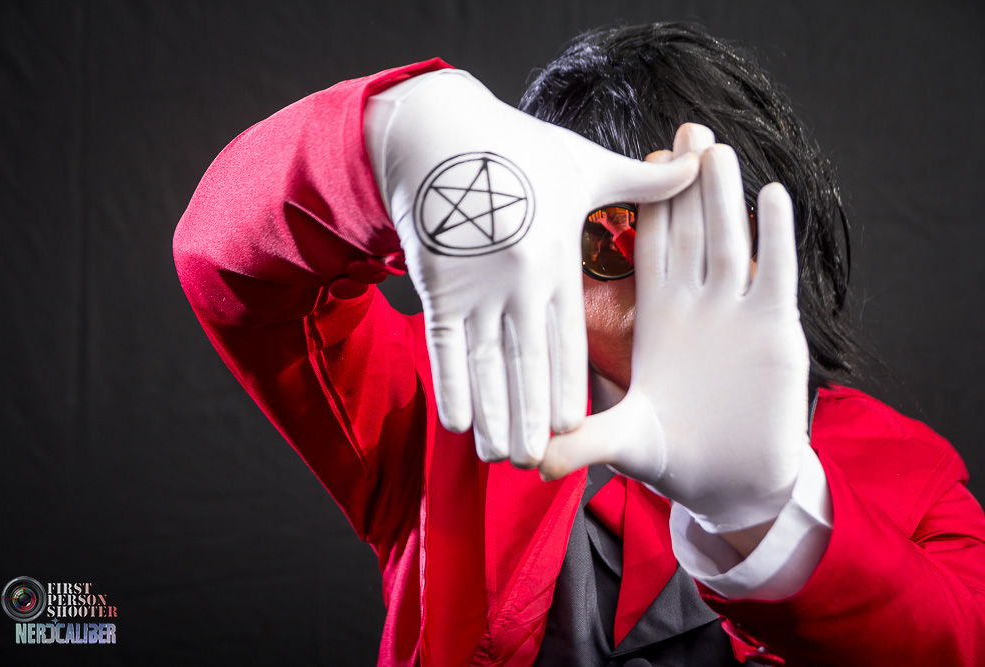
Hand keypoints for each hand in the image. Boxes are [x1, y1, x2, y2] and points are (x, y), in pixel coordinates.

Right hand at [365, 70, 698, 465]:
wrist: (441, 131)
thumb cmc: (514, 148)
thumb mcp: (580, 164)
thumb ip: (640, 180)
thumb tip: (698, 164)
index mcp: (556, 257)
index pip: (565, 335)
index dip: (565, 382)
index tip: (571, 423)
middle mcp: (518, 280)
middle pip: (525, 361)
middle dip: (530, 415)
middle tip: (535, 459)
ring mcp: (474, 286)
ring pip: (485, 363)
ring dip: (492, 413)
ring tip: (500, 455)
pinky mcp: (437, 285)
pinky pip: (444, 343)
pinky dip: (449, 383)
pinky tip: (456, 422)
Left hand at [541, 127, 810, 531]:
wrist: (730, 481)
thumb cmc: (674, 457)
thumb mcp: (624, 443)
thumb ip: (584, 443)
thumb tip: (534, 464)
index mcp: (656, 317)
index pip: (652, 248)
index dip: (648, 205)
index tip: (642, 161)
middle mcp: (697, 306)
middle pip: (692, 230)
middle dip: (688, 181)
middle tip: (687, 129)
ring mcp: (737, 313)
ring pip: (732, 240)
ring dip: (726, 196)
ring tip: (719, 150)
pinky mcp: (775, 330)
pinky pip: (775, 273)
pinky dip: (776, 236)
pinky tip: (774, 196)